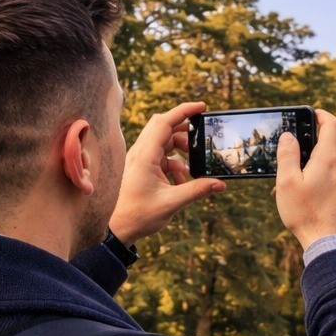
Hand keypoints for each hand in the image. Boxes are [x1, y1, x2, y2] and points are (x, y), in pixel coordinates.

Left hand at [109, 101, 224, 245]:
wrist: (116, 229)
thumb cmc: (137, 215)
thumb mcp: (171, 203)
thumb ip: (197, 190)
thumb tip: (220, 183)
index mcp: (145, 156)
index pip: (165, 122)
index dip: (184, 111)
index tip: (202, 107)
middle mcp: (140, 153)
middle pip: (163, 126)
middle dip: (184, 130)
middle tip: (200, 139)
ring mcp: (139, 159)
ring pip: (163, 142)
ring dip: (180, 150)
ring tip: (191, 167)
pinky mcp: (141, 168)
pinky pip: (161, 156)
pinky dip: (174, 163)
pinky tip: (181, 181)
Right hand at [274, 109, 335, 249]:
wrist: (329, 244)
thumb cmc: (305, 214)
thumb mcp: (287, 182)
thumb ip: (287, 155)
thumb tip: (289, 136)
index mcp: (330, 159)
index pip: (333, 124)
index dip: (322, 115)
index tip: (312, 114)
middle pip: (331, 145)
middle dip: (313, 147)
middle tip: (294, 160)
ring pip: (333, 164)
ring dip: (317, 167)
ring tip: (298, 185)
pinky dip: (324, 180)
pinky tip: (310, 197)